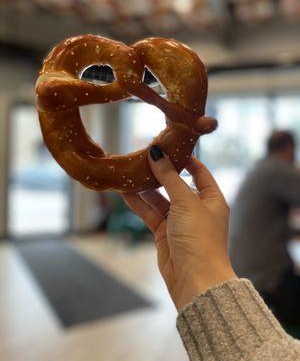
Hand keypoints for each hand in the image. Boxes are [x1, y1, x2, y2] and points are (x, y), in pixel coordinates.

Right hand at [122, 148, 235, 310]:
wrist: (195, 279)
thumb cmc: (199, 237)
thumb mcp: (186, 202)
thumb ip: (170, 177)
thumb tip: (157, 154)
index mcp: (211, 199)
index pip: (199, 172)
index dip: (184, 159)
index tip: (168, 147)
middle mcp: (196, 208)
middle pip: (176, 185)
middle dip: (160, 173)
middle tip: (142, 158)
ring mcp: (179, 221)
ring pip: (160, 200)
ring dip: (145, 189)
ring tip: (129, 174)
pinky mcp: (165, 234)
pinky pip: (150, 214)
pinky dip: (139, 204)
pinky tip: (126, 194)